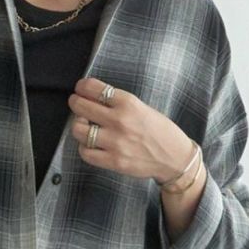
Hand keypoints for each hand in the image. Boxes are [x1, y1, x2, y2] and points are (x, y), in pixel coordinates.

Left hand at [67, 76, 198, 183]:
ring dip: (78, 126)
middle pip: (82, 107)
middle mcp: (119, 120)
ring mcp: (115, 142)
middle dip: (75, 103)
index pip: (95, 89)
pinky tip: (90, 144)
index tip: (80, 88)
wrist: (173, 157)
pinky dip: (83, 147)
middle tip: (76, 104)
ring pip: (79, 130)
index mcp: (128, 103)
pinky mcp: (113, 161)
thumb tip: (95, 99)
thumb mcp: (142, 107)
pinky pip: (86, 153)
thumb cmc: (159, 131)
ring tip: (84, 125)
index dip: (82, 87)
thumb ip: (119, 103)